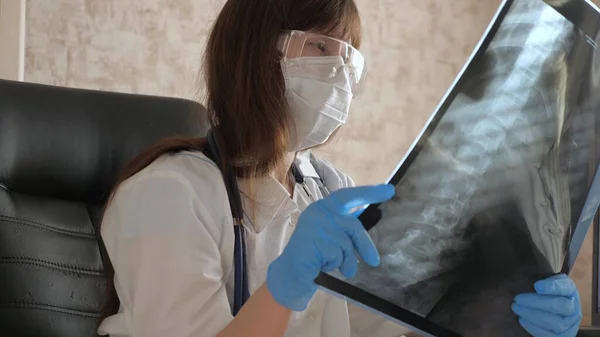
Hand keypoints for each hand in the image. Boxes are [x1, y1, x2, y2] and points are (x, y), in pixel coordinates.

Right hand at [266, 184, 394, 310]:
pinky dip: (334, 265)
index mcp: (323, 207)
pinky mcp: (315, 241)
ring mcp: (316, 226)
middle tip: (374, 261)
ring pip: (346, 245)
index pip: (348, 196)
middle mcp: (319, 212)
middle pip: (352, 225)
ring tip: (332, 265)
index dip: (369, 193)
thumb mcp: (331, 234)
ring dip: (344, 260)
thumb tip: (368, 208)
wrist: (291, 272)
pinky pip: (338, 256)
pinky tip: (322, 265)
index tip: (389, 189)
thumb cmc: (314, 253)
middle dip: (364, 244)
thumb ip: (346, 224)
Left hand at [512, 274, 581, 336]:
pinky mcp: (562, 336)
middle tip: (517, 299)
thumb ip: (541, 279)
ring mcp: (570, 325)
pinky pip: (550, 335)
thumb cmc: (544, 294)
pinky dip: (534, 327)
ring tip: (516, 308)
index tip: (536, 286)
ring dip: (533, 315)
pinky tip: (522, 319)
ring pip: (556, 323)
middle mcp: (574, 308)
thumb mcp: (544, 282)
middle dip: (536, 302)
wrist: (550, 313)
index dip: (552, 287)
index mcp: (570, 291)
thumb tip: (532, 283)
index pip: (566, 287)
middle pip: (560, 306)